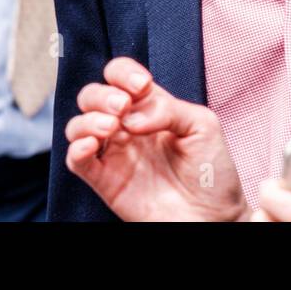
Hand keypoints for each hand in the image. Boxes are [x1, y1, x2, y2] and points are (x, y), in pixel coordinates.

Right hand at [64, 56, 248, 221]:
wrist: (214, 216)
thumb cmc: (213, 171)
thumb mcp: (202, 125)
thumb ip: (168, 108)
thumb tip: (133, 114)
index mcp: (150, 108)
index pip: (120, 77)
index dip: (123, 73)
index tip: (141, 84)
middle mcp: (127, 128)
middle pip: (93, 96)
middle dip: (103, 94)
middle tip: (123, 107)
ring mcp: (115, 155)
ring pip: (78, 125)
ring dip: (89, 119)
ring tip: (112, 127)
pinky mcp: (106, 182)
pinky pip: (77, 161)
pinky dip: (76, 148)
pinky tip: (91, 145)